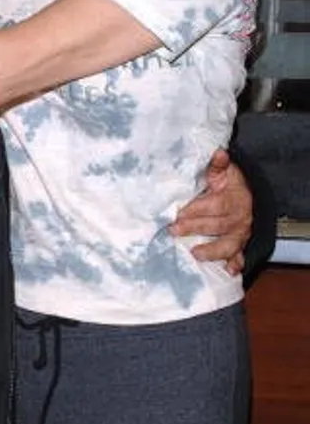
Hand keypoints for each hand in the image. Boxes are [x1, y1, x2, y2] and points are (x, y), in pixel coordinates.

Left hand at [169, 148, 251, 275]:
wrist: (248, 196)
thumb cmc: (229, 183)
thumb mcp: (224, 171)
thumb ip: (217, 165)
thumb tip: (219, 152)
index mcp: (233, 198)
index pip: (214, 205)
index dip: (195, 209)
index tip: (177, 213)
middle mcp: (239, 218)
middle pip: (216, 225)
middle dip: (194, 228)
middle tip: (174, 231)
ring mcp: (240, 233)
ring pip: (228, 245)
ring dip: (213, 251)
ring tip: (195, 254)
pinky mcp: (240, 245)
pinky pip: (239, 256)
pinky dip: (234, 265)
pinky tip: (229, 271)